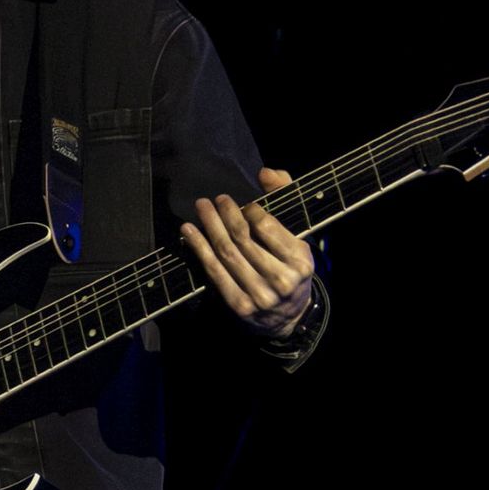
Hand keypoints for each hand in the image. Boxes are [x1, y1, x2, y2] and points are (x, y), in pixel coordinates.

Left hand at [181, 166, 313, 336]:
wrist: (288, 316)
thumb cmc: (290, 268)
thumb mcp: (298, 235)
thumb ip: (285, 197)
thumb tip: (264, 173)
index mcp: (299, 261)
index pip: (266, 227)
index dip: (249, 211)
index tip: (241, 203)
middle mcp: (280, 280)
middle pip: (243, 239)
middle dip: (226, 214)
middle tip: (216, 200)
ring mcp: (258, 295)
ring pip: (226, 253)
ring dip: (209, 227)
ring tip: (202, 207)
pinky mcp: (239, 304)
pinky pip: (214, 271)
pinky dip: (199, 248)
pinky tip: (189, 232)